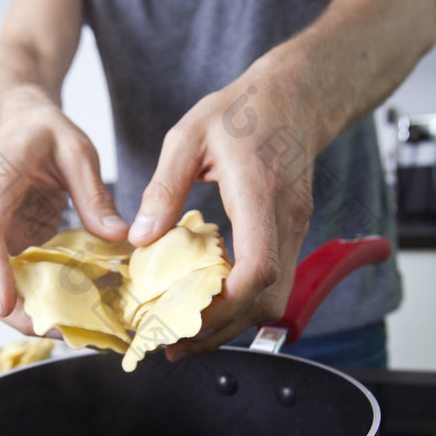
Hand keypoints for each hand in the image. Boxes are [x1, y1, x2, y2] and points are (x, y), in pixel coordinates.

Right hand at [0, 87, 127, 333]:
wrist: (22, 127)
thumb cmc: (45, 132)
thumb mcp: (77, 150)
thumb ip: (93, 193)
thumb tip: (118, 236)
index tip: (5, 304)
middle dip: (14, 310)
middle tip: (63, 329)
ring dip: (27, 314)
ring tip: (75, 328)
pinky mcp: (6, 253)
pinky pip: (14, 286)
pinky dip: (38, 302)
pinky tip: (75, 310)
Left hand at [127, 68, 317, 356]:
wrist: (295, 95)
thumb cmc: (244, 109)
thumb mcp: (188, 135)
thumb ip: (163, 188)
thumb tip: (140, 237)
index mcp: (259, 191)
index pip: (258, 266)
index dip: (227, 303)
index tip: (188, 316)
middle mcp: (286, 218)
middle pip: (269, 298)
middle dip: (223, 328)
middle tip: (175, 340)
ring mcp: (294, 229)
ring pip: (275, 299)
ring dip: (234, 322)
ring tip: (186, 330)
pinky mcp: (291, 235)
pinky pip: (273, 283)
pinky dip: (243, 303)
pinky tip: (209, 303)